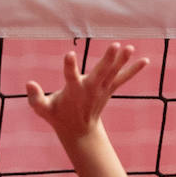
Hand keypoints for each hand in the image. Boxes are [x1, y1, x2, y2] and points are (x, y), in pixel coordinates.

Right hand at [26, 43, 147, 144]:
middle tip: (115, 45)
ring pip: (113, 73)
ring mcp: (101, 90)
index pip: (70, 77)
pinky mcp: (108, 89)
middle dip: (108, 59)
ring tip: (130, 47)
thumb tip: (29, 83)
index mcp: (73, 92)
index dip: (70, 66)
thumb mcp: (42, 109)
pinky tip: (145, 60)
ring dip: (122, 60)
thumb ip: (35, 98)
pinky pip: (122, 79)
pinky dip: (133, 70)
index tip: (70, 54)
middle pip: (100, 72)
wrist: (79, 131)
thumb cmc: (57, 116)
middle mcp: (90, 89)